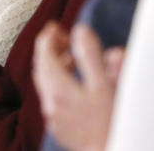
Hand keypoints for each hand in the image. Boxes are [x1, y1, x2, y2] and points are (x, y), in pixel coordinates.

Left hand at [32, 22, 124, 150]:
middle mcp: (51, 103)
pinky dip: (58, 82)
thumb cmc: (112, 123)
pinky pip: (51, 97)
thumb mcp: (105, 85)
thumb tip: (80, 30)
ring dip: (55, 66)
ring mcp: (53, 116)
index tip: (55, 26)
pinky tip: (75, 82)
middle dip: (50, 49)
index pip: (44, 54)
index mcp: (59, 90)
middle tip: (64, 38)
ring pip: (46, 83)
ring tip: (72, 58)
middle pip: (41, 68)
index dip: (48, 37)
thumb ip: (90, 56)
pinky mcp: (59, 127)